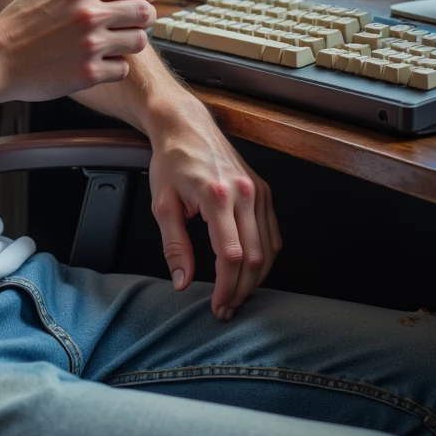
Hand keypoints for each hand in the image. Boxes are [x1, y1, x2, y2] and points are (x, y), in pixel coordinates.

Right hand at [0, 0, 157, 101]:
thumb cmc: (19, 22)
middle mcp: (88, 15)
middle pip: (144, 13)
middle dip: (143, 17)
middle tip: (131, 22)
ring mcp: (90, 46)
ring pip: (138, 41)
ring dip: (130, 42)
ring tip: (112, 42)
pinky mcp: (88, 74)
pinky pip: (122, 69)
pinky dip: (114, 67)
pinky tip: (96, 61)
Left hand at [148, 105, 281, 319]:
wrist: (187, 126)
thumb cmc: (172, 161)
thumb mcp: (162, 204)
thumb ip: (174, 246)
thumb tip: (183, 281)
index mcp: (216, 196)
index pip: (230, 255)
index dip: (227, 288)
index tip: (217, 306)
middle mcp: (244, 193)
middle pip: (254, 257)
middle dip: (242, 290)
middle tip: (227, 309)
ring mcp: (258, 191)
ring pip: (269, 249)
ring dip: (256, 279)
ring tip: (238, 296)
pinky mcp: (263, 190)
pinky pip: (272, 233)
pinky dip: (266, 258)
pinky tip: (251, 271)